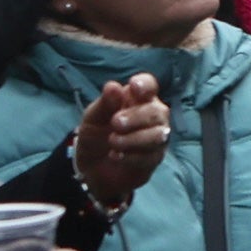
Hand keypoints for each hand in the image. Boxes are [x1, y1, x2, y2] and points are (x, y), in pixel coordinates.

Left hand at [70, 76, 169, 214]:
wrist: (91, 166)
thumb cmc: (96, 133)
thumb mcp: (93, 117)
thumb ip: (105, 103)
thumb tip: (113, 86)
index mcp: (138, 98)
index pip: (149, 85)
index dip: (145, 84)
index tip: (133, 87)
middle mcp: (153, 115)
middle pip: (157, 111)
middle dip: (135, 117)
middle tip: (115, 123)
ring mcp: (157, 137)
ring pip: (158, 135)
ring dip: (133, 139)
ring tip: (112, 142)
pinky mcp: (154, 158)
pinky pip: (150, 156)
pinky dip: (130, 156)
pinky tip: (115, 156)